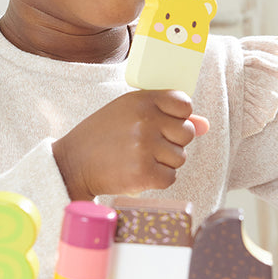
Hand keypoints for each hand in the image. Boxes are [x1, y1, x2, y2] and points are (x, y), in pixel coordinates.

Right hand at [52, 90, 208, 199]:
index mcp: (142, 99)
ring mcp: (145, 146)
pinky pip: (170, 177)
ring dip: (163, 162)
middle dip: (171, 143)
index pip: (184, 104)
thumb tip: (205, 125)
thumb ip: (168, 115)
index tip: (161, 125)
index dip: (178, 117)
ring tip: (137, 158)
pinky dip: (156, 179)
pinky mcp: (144, 172)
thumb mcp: (130, 114)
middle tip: (144, 145)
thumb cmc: (103, 135)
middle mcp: (145, 120)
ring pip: (180, 157)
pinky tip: (136, 172)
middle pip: (187, 133)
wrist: (72, 162)